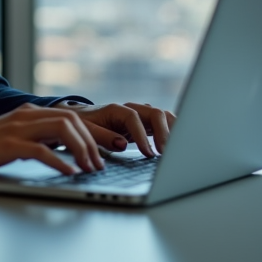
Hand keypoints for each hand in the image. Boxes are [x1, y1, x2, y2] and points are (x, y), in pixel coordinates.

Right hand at [0, 103, 105, 175]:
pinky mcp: (9, 144)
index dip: (93, 132)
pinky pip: (42, 150)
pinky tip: (70, 172)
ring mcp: (18, 128)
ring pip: (62, 129)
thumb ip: (37, 138)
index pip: (71, 116)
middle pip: (72, 120)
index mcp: (30, 113)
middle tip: (101, 163)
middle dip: (93, 141)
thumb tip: (65, 151)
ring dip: (82, 150)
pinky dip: (60, 162)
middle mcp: (27, 115)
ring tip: (90, 168)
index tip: (107, 149)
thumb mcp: (15, 138)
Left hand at [58, 101, 176, 157]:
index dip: (142, 135)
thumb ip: (102, 136)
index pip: (134, 118)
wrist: (84, 118)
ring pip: (163, 117)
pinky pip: (164, 125)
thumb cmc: (85, 125)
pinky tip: (178, 146)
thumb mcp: (87, 131)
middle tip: (166, 153)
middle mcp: (133, 109)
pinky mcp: (147, 124)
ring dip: (172, 131)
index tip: (148, 153)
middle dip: (163, 133)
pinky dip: (173, 133)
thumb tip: (122, 144)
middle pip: (155, 113)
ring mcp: (142, 115)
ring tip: (177, 149)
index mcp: (117, 109)